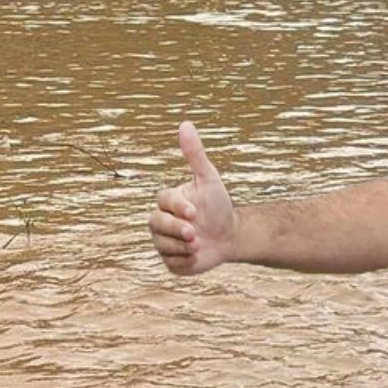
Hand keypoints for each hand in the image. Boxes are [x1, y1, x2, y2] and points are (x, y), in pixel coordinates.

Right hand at [148, 121, 236, 275]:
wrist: (230, 236)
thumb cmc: (219, 205)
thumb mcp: (209, 179)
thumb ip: (195, 154)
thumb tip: (185, 124)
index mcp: (167, 201)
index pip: (163, 202)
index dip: (177, 209)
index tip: (195, 213)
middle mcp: (161, 221)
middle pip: (156, 225)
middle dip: (177, 230)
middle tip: (195, 234)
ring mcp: (164, 242)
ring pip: (162, 245)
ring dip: (183, 247)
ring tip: (200, 243)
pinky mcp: (171, 261)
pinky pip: (171, 263)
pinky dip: (186, 261)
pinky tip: (198, 255)